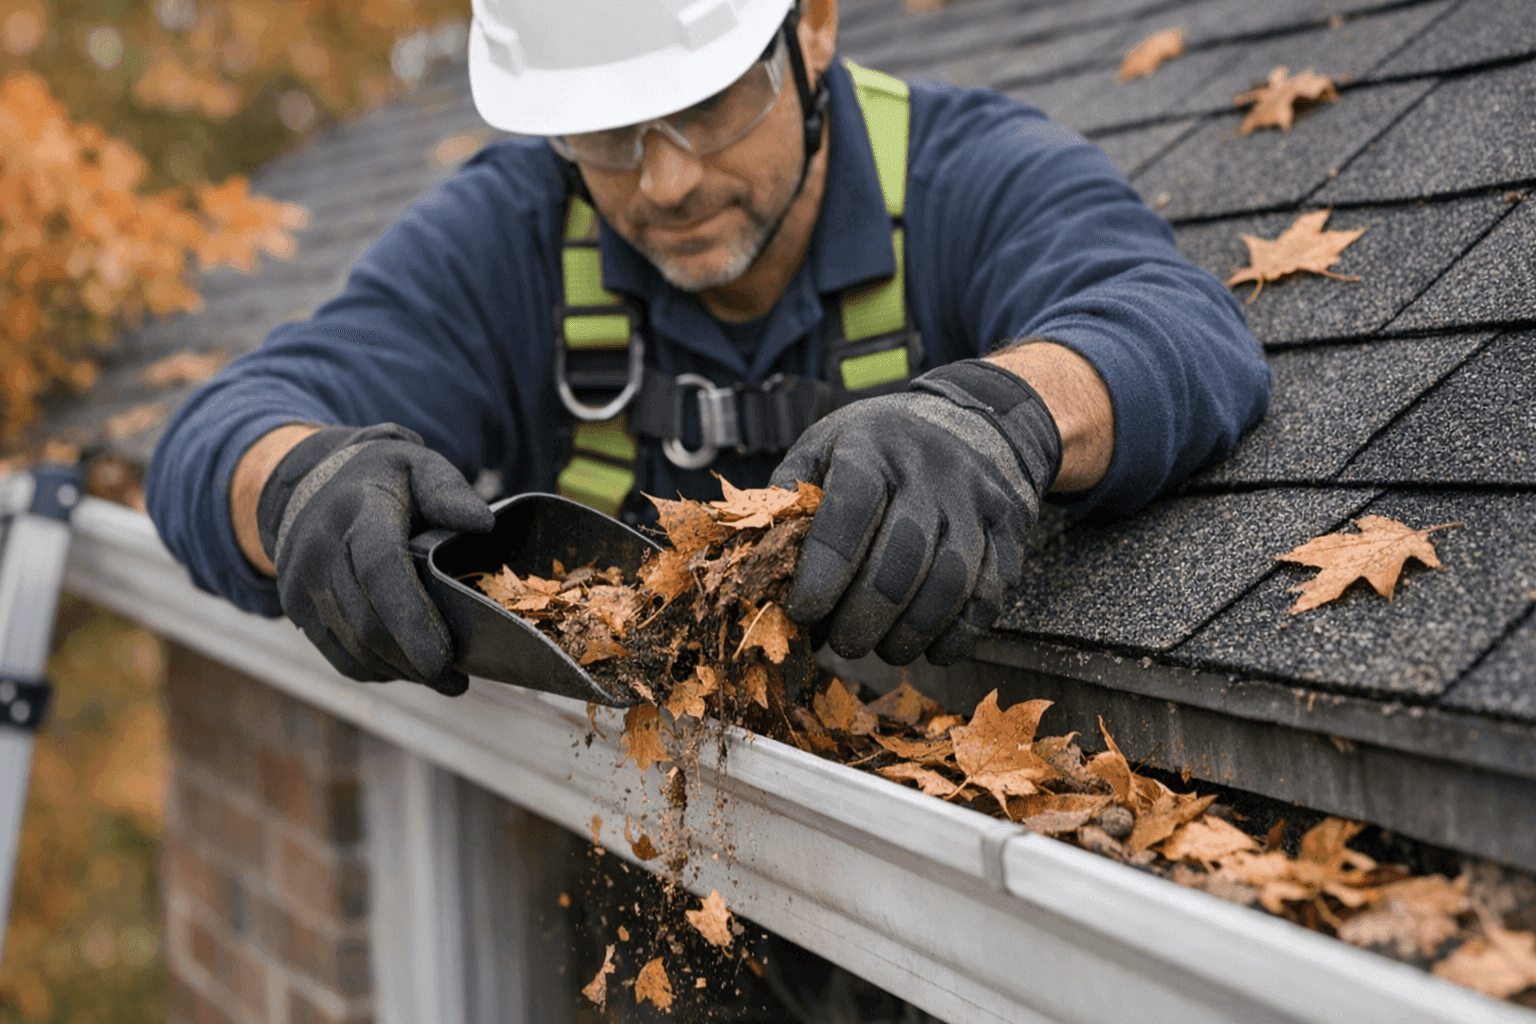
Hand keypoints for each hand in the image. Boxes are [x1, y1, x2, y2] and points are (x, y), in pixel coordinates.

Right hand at [256, 424, 493, 694]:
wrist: (311, 483)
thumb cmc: (382, 479)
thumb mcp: (418, 466)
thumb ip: (449, 491)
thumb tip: (482, 524)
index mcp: (358, 510)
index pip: (380, 568)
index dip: (410, 618)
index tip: (442, 659)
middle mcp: (320, 547)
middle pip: (367, 620)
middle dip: (414, 660)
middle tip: (456, 681)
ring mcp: (302, 580)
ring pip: (352, 645)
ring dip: (399, 671)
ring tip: (441, 679)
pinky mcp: (295, 606)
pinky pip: (336, 653)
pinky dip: (374, 670)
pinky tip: (405, 670)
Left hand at [770, 360, 1060, 665]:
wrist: (976, 420)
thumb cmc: (881, 447)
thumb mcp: (826, 447)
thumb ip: (789, 501)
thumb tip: (754, 568)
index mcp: (872, 446)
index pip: (849, 513)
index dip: (823, 572)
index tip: (803, 612)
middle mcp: (931, 468)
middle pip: (901, 559)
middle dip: (864, 617)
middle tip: (843, 644)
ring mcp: (977, 498)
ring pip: (949, 583)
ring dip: (910, 633)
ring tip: (883, 649)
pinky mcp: (1010, 527)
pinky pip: (989, 593)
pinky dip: (958, 633)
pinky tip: (930, 648)